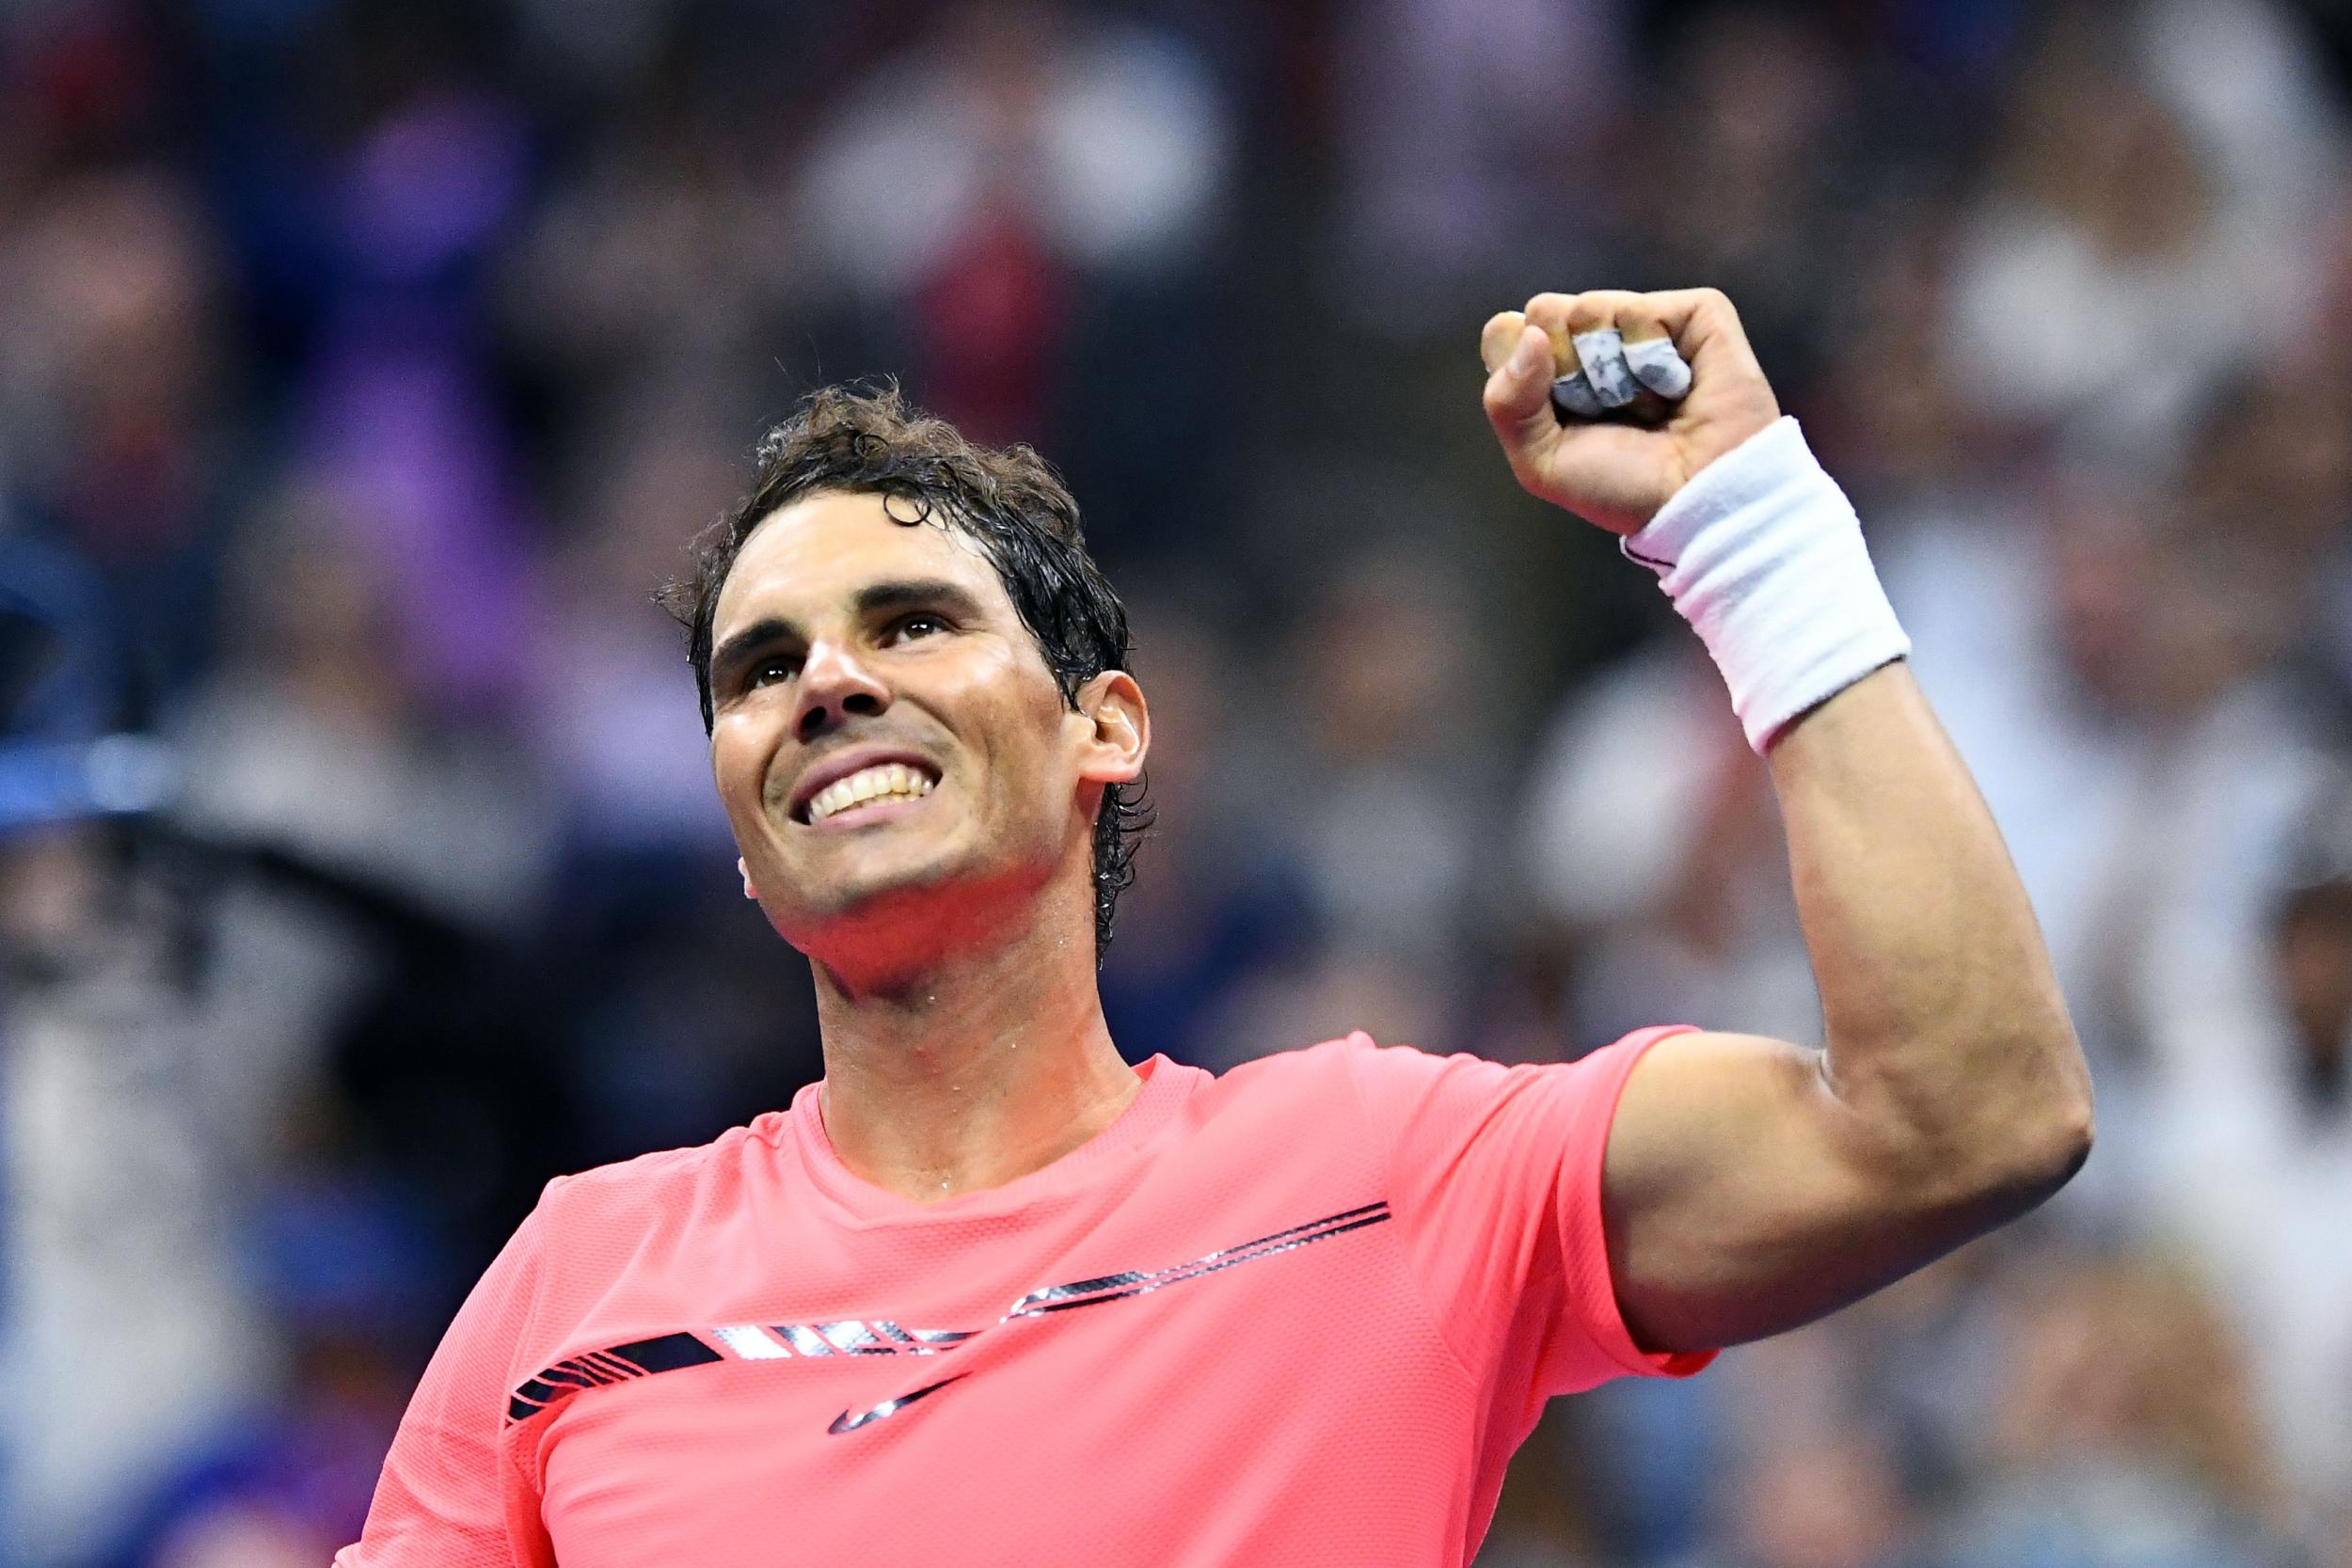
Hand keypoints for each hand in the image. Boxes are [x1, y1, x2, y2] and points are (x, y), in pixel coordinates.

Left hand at [1480, 289, 1780, 534]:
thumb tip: (1525, 330)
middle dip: (1565, 369)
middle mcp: (1598, 340)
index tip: (1556, 412)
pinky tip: (1673, 386)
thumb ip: (1506, 401)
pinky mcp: (1694, 314)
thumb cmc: (1623, 488)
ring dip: (1610, 369)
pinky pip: (1639, 310)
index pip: (1508, 333)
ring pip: (1589, 308)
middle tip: (1606, 411)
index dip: (1521, 370)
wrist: (1695, 501)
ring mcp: (1645, 324)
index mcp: (1557, 371)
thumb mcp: (1541, 461)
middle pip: (1546, 313)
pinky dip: (1647, 354)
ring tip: (1647, 405)